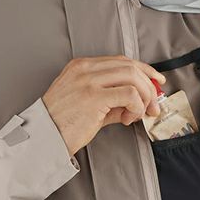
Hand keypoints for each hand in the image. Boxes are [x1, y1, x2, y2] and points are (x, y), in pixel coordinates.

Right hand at [42, 55, 166, 156]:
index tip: (157, 81)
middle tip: (153, 106)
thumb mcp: (90, 103)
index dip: (145, 70)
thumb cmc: (64, 123)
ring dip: (144, 97)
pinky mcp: (93, 97)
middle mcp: (85, 69)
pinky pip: (130, 94)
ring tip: (138, 114)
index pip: (122, 60)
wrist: (42, 139)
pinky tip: (127, 118)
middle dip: (149, 86)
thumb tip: (142, 100)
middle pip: (131, 67)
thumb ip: (115, 97)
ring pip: (133, 77)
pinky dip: (136, 106)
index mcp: (82, 66)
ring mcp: (88, 81)